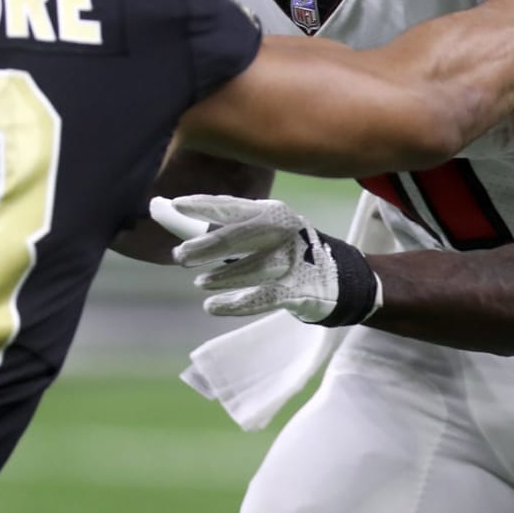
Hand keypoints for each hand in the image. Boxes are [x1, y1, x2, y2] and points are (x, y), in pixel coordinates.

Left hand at [150, 194, 381, 325]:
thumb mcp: (264, 229)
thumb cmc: (286, 248)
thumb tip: (175, 220)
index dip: (204, 205)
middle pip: (241, 235)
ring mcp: (294, 260)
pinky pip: (263, 297)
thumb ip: (228, 226)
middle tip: (180, 255)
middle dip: (208, 245)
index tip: (176, 206)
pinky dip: (235, 303)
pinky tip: (213, 306)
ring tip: (200, 282)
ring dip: (223, 276)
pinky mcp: (299, 290)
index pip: (233, 206)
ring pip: (253, 268)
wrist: (338, 275)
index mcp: (272, 211)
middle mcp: (284, 231)